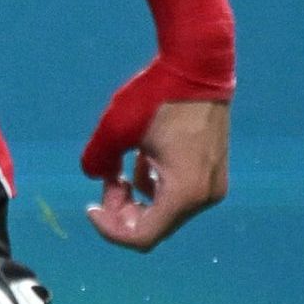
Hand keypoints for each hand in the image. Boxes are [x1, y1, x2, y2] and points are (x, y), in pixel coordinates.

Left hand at [82, 87, 227, 249]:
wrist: (198, 67)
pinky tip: (141, 159)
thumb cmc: (157, 95)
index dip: (110, 229)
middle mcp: (204, 197)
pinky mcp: (213, 173)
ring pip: (164, 212)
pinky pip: (177, 195)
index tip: (90, 207)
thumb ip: (97, 160)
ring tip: (119, 168)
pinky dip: (154, 186)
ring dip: (136, 198)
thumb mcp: (115, 128)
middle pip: (154, 227)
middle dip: (122, 211)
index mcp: (183, 192)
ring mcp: (212, 186)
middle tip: (107, 180)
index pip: (142, 237)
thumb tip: (96, 178)